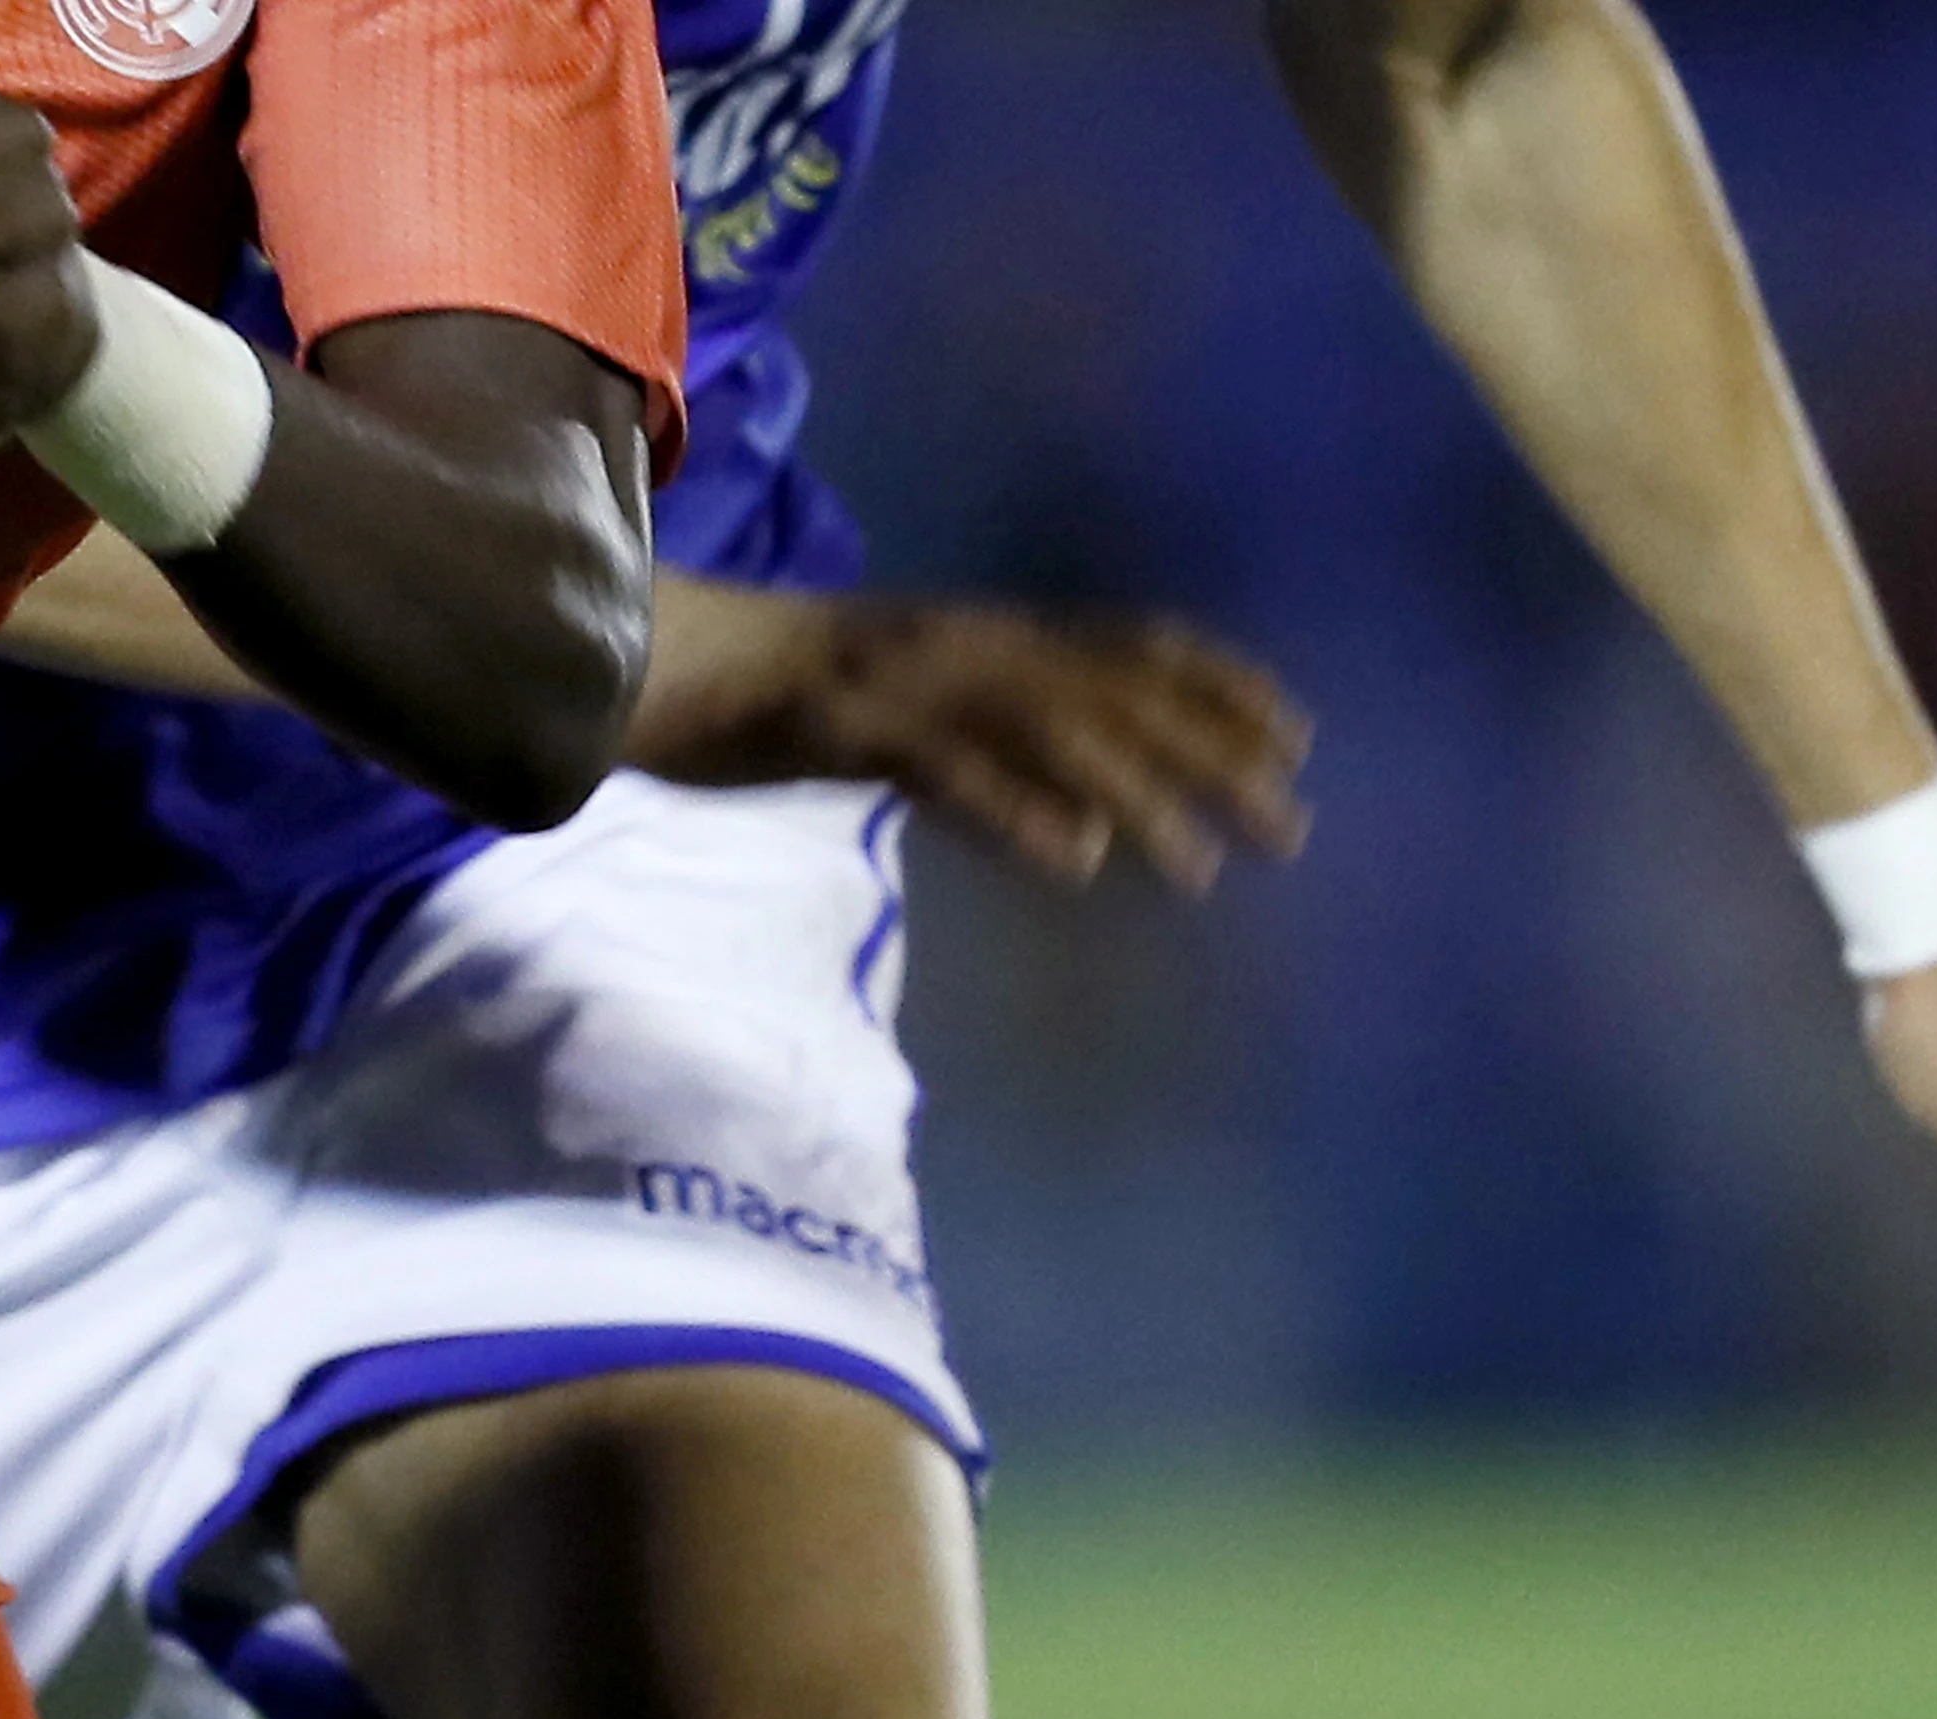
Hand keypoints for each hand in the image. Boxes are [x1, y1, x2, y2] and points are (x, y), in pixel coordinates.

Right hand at [633, 591, 1310, 895]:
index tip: (1296, 737)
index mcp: (977, 632)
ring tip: (1203, 869)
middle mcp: (962, 641)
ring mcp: (908, 679)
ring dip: (1137, 796)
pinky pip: (949, 772)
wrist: (640, 659)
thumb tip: (1084, 829)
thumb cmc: (761, 698)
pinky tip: (1075, 864)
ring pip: (1050, 730)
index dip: (1218, 686)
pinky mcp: (846, 724)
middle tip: (1290, 824)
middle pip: (1116, 693)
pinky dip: (1017, 812)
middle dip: (1213, 756)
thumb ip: (987, 759)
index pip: (1128, 645)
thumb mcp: (899, 718)